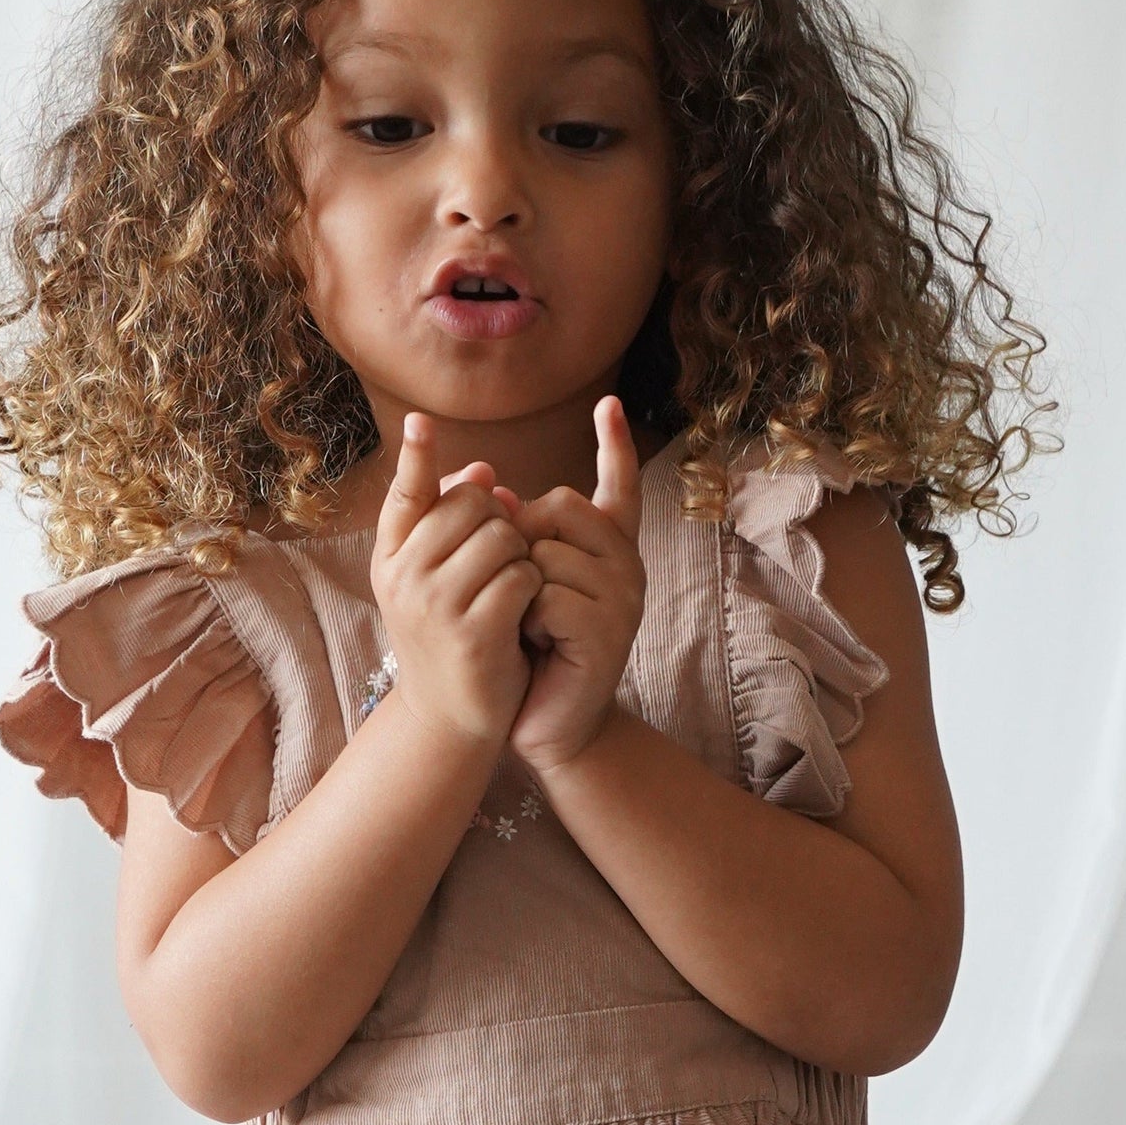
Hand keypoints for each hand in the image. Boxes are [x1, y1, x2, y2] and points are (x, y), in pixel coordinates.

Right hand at [370, 412, 543, 750]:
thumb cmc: (450, 639)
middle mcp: (403, 577)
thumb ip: (453, 528)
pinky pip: (522, 578)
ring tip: (514, 590)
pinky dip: (535, 589)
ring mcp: (434, 605)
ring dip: (523, 557)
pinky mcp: (472, 633)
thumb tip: (485, 473)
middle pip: (472, 505)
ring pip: (502, 538)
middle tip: (502, 563)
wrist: (450, 719)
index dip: (417, 458)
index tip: (422, 423)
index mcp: (390, 558)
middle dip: (502, 523)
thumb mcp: (435, 582)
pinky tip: (527, 614)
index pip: (405, 494)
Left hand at [506, 396, 645, 774]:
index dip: (615, 445)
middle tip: (525, 595)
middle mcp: (626, 564)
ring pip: (547, 554)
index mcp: (609, 550)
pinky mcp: (609, 631)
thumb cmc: (532, 653)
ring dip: (522, 589)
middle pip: (560, 507)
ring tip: (535, 628)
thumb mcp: (521, 586)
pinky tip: (540, 645)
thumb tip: (499, 489)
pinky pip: (548, 596)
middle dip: (522, 542)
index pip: (618, 487)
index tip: (608, 401)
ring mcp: (624, 596)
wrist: (551, 723)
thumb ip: (517, 538)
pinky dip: (529, 619)